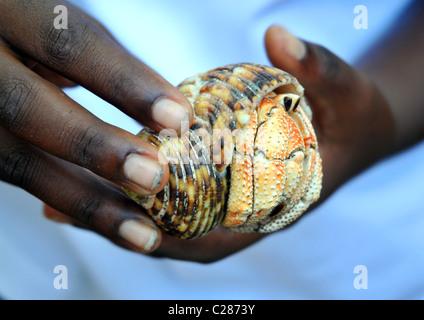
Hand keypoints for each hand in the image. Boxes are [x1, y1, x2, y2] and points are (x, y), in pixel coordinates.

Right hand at [0, 0, 193, 253]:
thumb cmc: (35, 31)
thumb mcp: (59, 24)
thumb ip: (99, 59)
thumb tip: (170, 114)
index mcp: (9, 11)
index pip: (66, 44)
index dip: (124, 83)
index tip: (177, 118)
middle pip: (27, 108)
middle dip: (95, 147)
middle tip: (155, 177)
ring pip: (16, 161)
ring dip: (86, 202)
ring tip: (143, 234)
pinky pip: (19, 176)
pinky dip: (69, 201)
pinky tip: (110, 220)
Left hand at [43, 25, 395, 262]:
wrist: (356, 126)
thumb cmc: (350, 114)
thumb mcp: (344, 89)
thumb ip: (316, 66)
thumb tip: (280, 39)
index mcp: (275, 206)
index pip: (217, 238)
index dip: (172, 239)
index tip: (121, 225)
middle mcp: (247, 214)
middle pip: (183, 238)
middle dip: (128, 229)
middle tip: (67, 208)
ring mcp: (233, 203)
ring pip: (174, 224)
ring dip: (124, 215)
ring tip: (66, 199)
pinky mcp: (224, 187)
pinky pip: (180, 202)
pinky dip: (142, 197)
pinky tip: (105, 178)